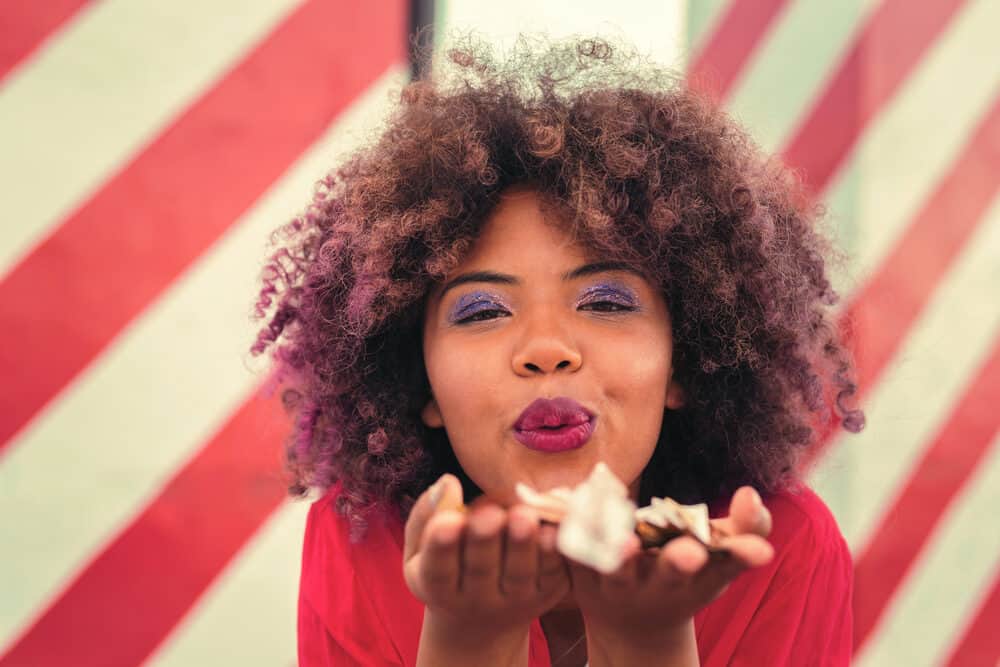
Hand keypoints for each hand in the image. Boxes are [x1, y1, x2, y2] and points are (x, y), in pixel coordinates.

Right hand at [403, 474, 570, 664]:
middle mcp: (475, 601)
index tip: (448, 522)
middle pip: (481, 570)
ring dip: (523, 545)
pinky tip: (553, 530)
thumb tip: (447, 481)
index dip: (442, 546)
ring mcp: (514, 600)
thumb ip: (426, 514)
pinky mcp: (545, 594)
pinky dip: (554, 553)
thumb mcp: (421, 548)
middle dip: (486, 540)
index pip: (438, 570)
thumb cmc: (448, 566)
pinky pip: (552, 573)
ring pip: (519, 573)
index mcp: (437, 589)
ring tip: (525, 517)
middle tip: (490, 514)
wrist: (481, 619)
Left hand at [569, 486, 773, 664]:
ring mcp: (618, 584)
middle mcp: (659, 587)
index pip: (725, 566)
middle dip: (680, 564)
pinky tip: (563, 513)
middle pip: (670, 575)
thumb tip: (750, 493)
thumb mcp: (720, 556)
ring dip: (621, 556)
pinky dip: (565, 541)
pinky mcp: (580, 576)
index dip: (740, 556)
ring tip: (626, 539)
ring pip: (617, 571)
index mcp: (698, 579)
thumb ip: (745, 527)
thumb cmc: (686, 577)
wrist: (632, 622)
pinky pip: (572, 557)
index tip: (760, 551)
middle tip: (691, 552)